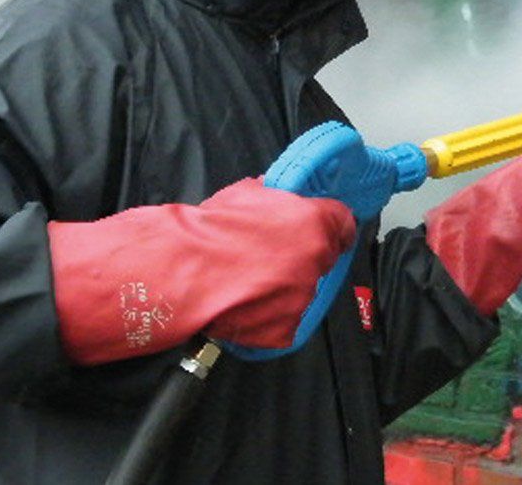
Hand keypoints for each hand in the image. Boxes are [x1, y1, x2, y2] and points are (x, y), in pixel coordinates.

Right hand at [49, 177, 354, 364]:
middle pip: (322, 257)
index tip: (327, 230)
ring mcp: (302, 296)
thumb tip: (282, 196)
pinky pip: (284, 319)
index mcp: (313, 222)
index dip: (332, 226)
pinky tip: (244, 303)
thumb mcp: (247, 194)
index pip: (344, 223)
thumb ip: (277, 197)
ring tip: (249, 282)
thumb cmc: (207, 232)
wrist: (177, 271)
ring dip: (284, 287)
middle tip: (271, 258)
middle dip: (303, 257)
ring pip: (303, 290)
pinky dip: (268, 315)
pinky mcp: (285, 327)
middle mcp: (315, 259)